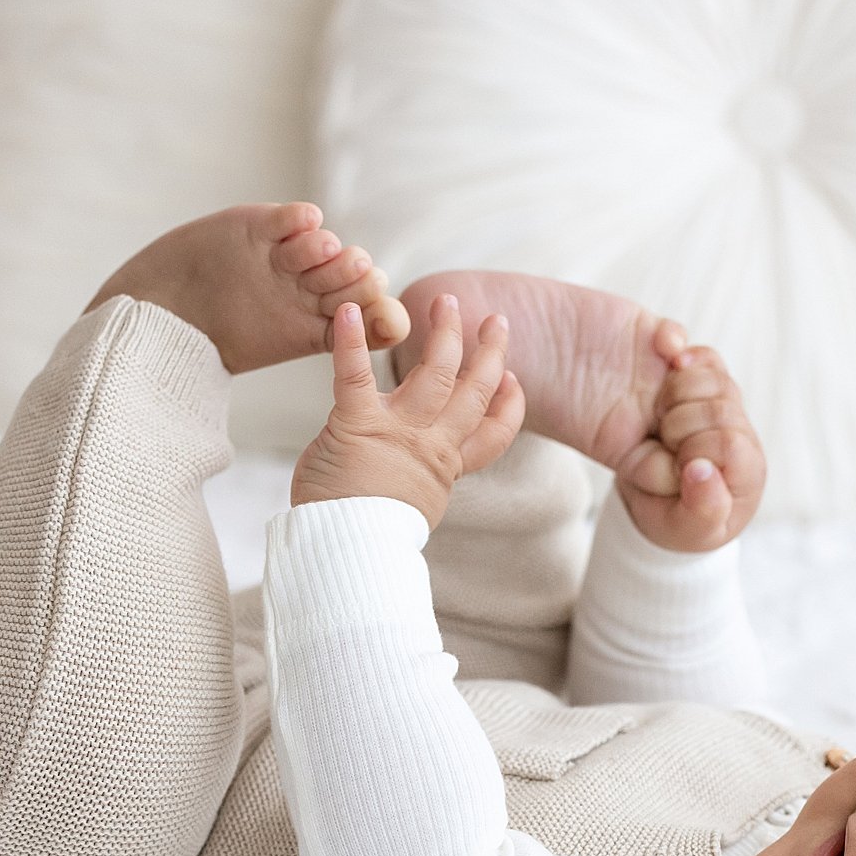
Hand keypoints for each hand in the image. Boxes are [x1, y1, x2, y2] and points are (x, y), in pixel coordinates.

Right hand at [82, 201, 411, 376]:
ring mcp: (284, 256)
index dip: (375, 306)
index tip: (375, 305)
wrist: (161, 313)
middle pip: (349, 275)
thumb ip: (337, 340)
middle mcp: (306, 287)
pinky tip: (307, 221)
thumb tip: (397, 332)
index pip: (363, 311)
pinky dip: (301, 218)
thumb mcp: (281, 346)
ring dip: (328, 248)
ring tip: (326, 251)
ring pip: (322, 246)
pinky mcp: (259, 227)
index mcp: (316, 323)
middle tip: (360, 271)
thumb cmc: (216, 340)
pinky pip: (291, 219)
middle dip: (354, 275)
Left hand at [291, 293, 524, 528]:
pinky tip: (347, 312)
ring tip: (448, 302)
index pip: (491, 436)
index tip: (513, 381)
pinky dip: (350, 340)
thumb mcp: (409, 509)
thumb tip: (411, 475)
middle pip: (473, 393)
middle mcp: (430, 446)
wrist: (342, 553)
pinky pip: (355, 374)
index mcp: (444, 468)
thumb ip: (416, 479)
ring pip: (435, 373)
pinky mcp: (356, 424)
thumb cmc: (363, 537)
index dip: (508, 407)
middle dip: (489, 354)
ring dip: (445, 333)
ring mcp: (397, 432)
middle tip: (496, 322)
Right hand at [612, 343, 765, 553]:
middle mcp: (739, 431)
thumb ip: (701, 510)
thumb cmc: (677, 516)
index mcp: (745, 469)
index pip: (729, 443)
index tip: (678, 467)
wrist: (653, 494)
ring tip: (661, 420)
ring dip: (676, 393)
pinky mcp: (701, 376)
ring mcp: (721, 401)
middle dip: (680, 428)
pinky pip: (701, 354)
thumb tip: (701, 471)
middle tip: (665, 445)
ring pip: (712, 376)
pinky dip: (680, 351)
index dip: (696, 451)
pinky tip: (665, 366)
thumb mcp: (684, 530)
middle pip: (719, 408)